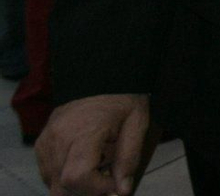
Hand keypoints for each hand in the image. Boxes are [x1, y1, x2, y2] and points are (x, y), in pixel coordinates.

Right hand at [36, 94, 152, 195]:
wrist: (101, 76)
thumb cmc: (123, 98)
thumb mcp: (137, 124)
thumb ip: (129, 159)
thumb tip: (123, 191)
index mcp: (84, 131)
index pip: (77, 177)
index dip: (98, 188)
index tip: (116, 184)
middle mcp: (58, 138)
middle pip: (63, 186)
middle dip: (88, 191)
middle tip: (108, 178)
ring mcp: (46, 142)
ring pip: (54, 184)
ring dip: (77, 185)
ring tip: (99, 165)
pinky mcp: (41, 145)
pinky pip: (49, 174)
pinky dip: (66, 178)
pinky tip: (85, 163)